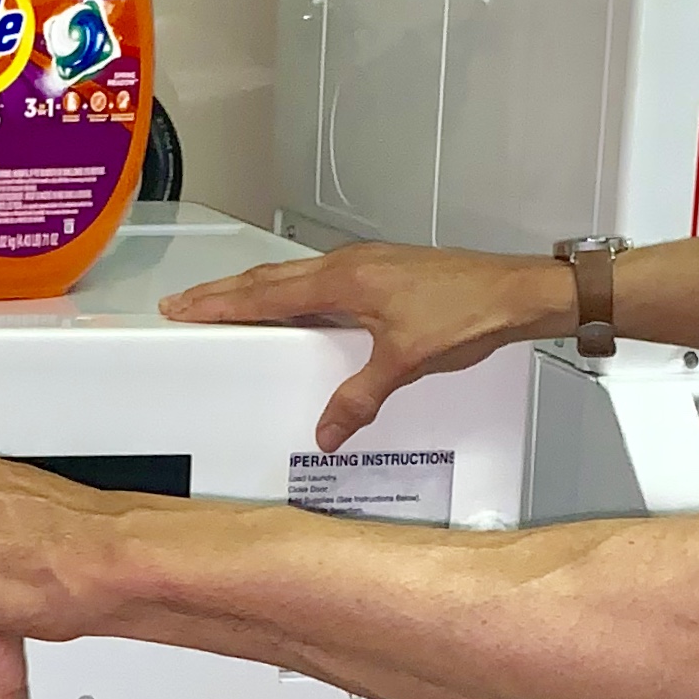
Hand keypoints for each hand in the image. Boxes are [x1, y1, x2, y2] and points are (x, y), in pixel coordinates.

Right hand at [160, 241, 571, 447]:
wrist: (517, 292)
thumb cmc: (466, 315)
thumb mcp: (407, 362)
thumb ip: (361, 398)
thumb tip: (328, 434)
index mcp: (344, 280)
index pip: (265, 294)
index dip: (220, 303)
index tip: (181, 307)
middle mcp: (347, 263)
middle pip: (270, 278)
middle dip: (224, 293)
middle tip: (183, 304)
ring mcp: (365, 263)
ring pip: (294, 275)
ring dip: (255, 289)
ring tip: (224, 303)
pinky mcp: (383, 270)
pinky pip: (319, 279)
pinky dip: (290, 290)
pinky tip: (292, 306)